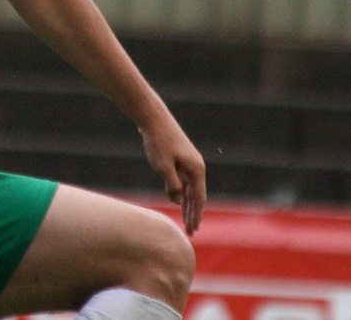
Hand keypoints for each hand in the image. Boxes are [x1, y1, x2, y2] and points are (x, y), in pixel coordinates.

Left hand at [140, 118, 205, 234]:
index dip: (195, 215)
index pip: (198, 198)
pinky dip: (180, 192)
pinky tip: (176, 200)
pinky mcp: (179, 159)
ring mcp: (188, 163)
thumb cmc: (158, 142)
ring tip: (185, 221)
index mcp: (196, 170)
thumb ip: (172, 185)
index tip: (193, 229)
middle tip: (191, 232)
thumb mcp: (163, 167)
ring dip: (187, 205)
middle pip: (196, 196)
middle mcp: (196, 167)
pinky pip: (182, 181)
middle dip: (193, 214)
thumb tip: (176, 199)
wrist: (153, 119)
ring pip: (189, 189)